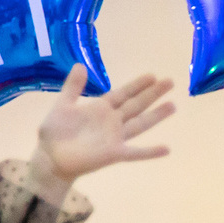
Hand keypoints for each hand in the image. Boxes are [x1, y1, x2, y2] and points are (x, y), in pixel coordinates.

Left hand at [30, 66, 173, 189]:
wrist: (50, 157)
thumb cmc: (55, 132)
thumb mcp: (63, 104)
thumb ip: (73, 86)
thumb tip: (80, 65)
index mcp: (101, 108)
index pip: (123, 93)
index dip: (137, 85)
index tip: (152, 76)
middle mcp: (112, 121)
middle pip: (136, 105)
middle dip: (153, 93)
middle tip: (170, 82)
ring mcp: (115, 138)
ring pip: (140, 124)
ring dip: (157, 116)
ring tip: (173, 105)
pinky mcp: (114, 154)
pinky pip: (136, 152)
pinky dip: (150, 152)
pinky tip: (166, 149)